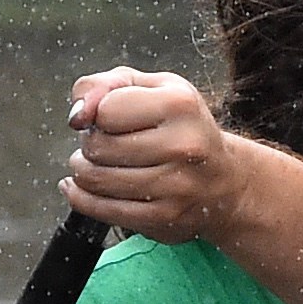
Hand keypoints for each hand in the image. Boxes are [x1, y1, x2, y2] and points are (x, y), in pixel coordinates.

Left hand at [65, 68, 242, 241]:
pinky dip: (82, 197)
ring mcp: (175, 186)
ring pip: (95, 179)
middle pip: (98, 146)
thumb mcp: (153, 89)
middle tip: (104, 143)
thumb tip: (77, 113)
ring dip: (84, 171)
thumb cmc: (182, 128)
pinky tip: (81, 188)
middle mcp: (183, 146)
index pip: (106, 109)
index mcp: (180, 105)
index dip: (97, 113)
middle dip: (90, 144)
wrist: (225, 181)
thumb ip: (106, 85)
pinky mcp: (163, 218)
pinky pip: (101, 210)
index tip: (109, 118)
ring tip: (96, 163)